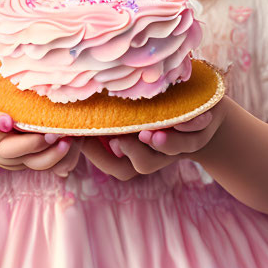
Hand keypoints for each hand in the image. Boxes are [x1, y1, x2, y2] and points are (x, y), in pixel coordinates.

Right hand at [0, 59, 74, 171]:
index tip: (9, 119)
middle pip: (2, 147)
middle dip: (26, 142)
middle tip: (48, 132)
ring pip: (18, 160)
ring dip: (41, 153)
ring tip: (62, 141)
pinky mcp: (10, 160)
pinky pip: (28, 165)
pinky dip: (47, 160)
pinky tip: (64, 147)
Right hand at [78, 107, 223, 180]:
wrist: (205, 106)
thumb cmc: (157, 101)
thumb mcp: (132, 107)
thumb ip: (107, 111)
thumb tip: (62, 107)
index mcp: (138, 150)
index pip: (115, 165)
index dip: (97, 156)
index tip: (82, 138)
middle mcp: (158, 153)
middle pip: (141, 166)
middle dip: (132, 153)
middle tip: (118, 140)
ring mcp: (179, 146)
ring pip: (170, 155)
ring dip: (162, 146)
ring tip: (153, 134)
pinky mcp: (201, 132)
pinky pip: (196, 136)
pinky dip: (191, 126)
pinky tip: (188, 116)